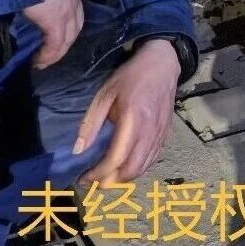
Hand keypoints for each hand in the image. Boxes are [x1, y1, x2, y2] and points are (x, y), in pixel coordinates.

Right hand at [21, 0, 82, 69]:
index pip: (71, 2)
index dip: (64, 18)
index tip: (52, 31)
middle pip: (75, 22)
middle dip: (64, 38)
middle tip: (50, 51)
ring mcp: (67, 5)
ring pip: (68, 35)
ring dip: (57, 50)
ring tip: (43, 61)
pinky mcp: (55, 19)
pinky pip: (56, 43)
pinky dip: (49, 54)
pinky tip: (39, 61)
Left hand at [75, 38, 180, 184]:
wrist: (163, 64)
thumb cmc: (131, 77)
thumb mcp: (104, 95)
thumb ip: (91, 123)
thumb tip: (78, 150)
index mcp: (132, 120)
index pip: (115, 159)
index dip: (98, 173)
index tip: (83, 178)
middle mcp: (149, 131)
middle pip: (132, 169)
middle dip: (111, 180)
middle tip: (94, 180)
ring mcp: (160, 134)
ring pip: (144, 167)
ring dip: (124, 177)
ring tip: (107, 176)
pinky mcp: (166, 134)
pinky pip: (153, 158)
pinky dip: (138, 168)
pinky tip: (125, 165)